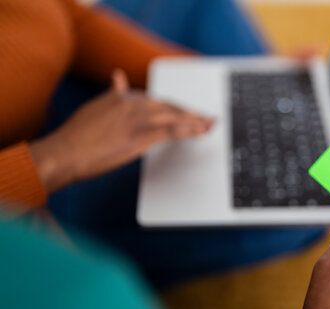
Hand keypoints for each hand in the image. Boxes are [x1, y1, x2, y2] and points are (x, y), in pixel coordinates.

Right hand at [30, 70, 212, 192]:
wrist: (64, 153)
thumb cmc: (76, 138)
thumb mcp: (94, 108)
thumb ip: (112, 94)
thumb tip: (119, 79)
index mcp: (122, 96)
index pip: (156, 100)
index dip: (175, 107)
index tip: (187, 110)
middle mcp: (132, 103)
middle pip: (170, 106)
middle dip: (191, 112)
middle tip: (207, 117)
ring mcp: (137, 118)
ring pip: (174, 116)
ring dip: (196, 120)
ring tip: (210, 124)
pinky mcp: (141, 135)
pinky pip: (172, 130)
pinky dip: (190, 130)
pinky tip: (201, 131)